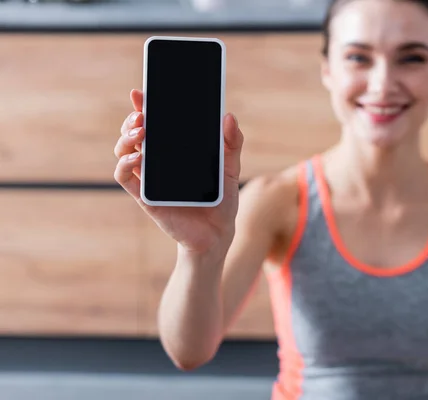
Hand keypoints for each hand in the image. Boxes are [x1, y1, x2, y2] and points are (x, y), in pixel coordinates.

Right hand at [113, 89, 244, 256]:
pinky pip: (125, 177)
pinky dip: (125, 164)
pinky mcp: (145, 196)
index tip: (141, 92)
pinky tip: (138, 157)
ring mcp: (148, 178)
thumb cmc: (222, 199)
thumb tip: (229, 116)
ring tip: (140, 131)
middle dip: (133, 118)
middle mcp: (157, 161)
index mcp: (174, 151)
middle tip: (142, 113)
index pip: (155, 123)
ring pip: (124, 151)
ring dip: (126, 138)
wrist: (218, 233)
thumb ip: (232, 143)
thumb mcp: (230, 167)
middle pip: (134, 133)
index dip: (144, 106)